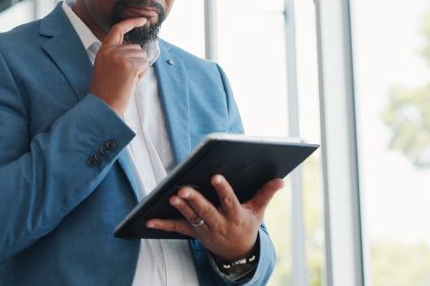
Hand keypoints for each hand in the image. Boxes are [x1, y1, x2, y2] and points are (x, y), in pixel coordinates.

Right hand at [89, 17, 149, 115]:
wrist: (104, 105)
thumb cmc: (107, 91)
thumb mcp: (107, 68)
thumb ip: (118, 55)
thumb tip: (139, 50)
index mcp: (103, 51)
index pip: (117, 29)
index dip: (131, 22)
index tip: (142, 20)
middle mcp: (111, 51)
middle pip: (136, 47)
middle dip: (136, 61)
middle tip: (124, 77)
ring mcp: (120, 57)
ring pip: (142, 56)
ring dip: (139, 69)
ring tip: (126, 81)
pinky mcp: (130, 65)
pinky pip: (145, 65)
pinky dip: (141, 75)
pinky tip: (130, 83)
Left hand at [146, 176, 283, 260]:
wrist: (238, 254)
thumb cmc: (246, 225)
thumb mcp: (258, 212)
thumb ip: (266, 194)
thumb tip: (281, 180)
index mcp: (235, 216)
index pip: (229, 201)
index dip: (223, 190)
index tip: (215, 177)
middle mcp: (219, 224)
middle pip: (206, 211)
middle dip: (195, 201)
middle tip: (183, 189)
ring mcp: (205, 230)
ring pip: (191, 218)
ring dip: (181, 208)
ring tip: (171, 197)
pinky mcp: (194, 233)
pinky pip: (177, 229)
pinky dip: (162, 225)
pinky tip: (148, 220)